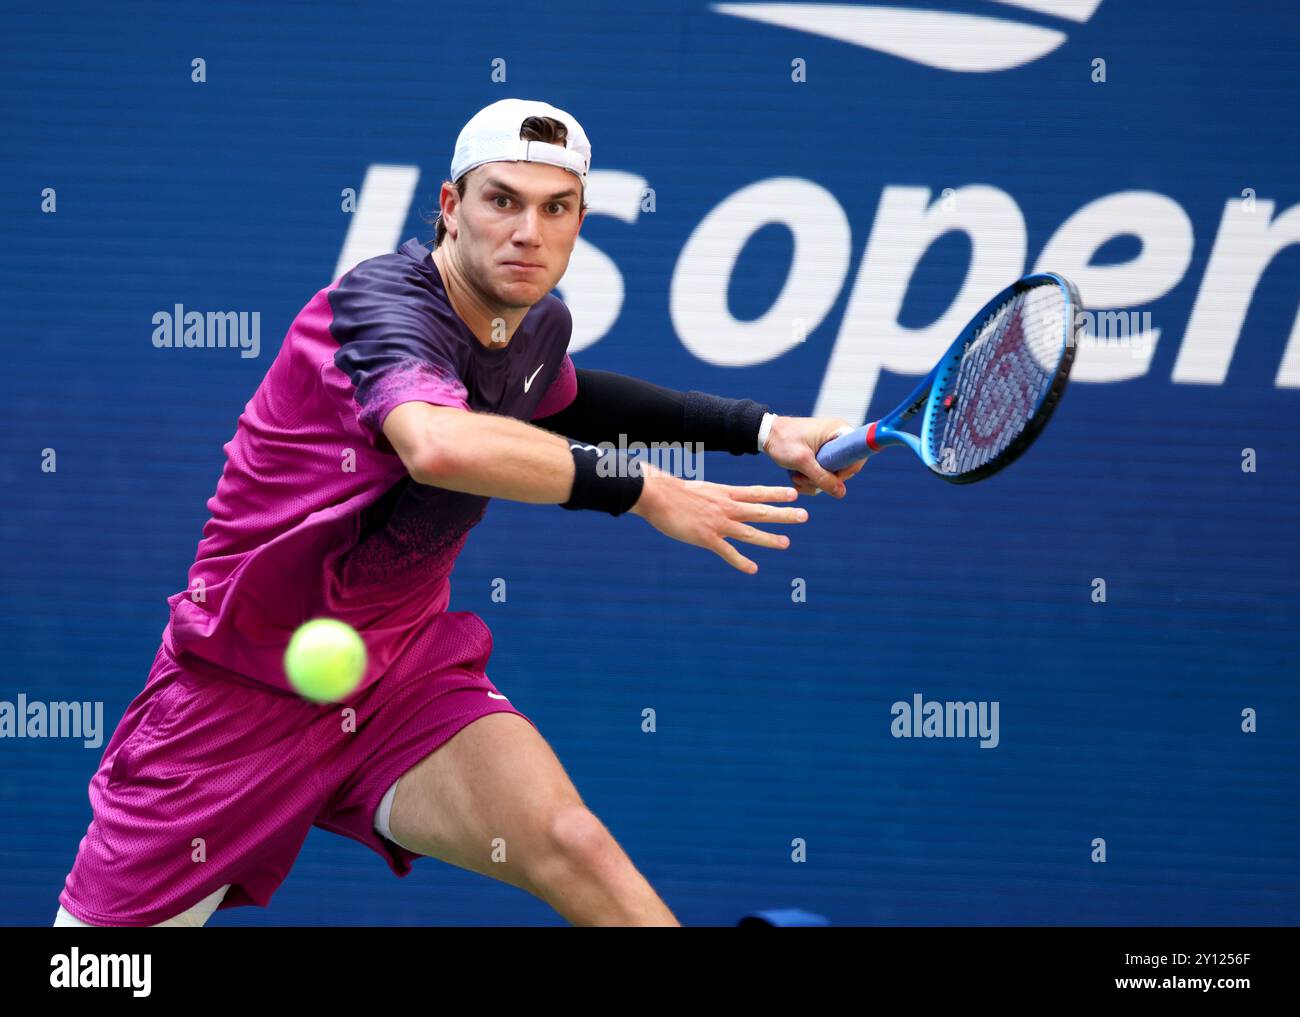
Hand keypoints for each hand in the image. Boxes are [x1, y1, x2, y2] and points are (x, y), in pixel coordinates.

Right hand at [629, 465, 808, 573]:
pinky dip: (741, 561)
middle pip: (761, 511)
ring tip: (786, 543)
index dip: (775, 493)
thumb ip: (710, 497)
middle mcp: (726, 507)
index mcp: (724, 493)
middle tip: (804, 516)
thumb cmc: (670, 491)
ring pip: (750, 532)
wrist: (655, 495)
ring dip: (769, 539)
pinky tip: (753, 569)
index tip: (793, 494)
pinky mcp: (706, 537)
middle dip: (784, 514)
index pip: (756, 492)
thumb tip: (712, 499)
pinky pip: (728, 552)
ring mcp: (718, 523)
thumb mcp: (697, 489)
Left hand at [761, 415, 865, 497]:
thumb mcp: (802, 461)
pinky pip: (822, 474)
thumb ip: (822, 477)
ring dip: (813, 482)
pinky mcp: (821, 456)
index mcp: (839, 431)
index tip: (829, 478)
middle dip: (823, 480)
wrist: (765, 434)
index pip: (858, 456)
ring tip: (796, 476)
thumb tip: (841, 493)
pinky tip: (796, 476)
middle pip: (844, 470)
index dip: (847, 472)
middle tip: (804, 477)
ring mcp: (830, 448)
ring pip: (832, 476)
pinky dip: (809, 480)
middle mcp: (838, 438)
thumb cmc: (783, 441)